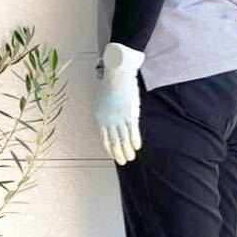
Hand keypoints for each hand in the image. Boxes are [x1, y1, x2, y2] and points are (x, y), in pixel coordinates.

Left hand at [94, 42, 144, 164]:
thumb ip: (105, 115)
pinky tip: (136, 147)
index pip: (105, 138)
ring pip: (123, 138)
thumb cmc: (110, 87)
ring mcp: (119, 118)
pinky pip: (133, 131)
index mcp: (100, 118)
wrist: (118, 75)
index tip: (114, 155)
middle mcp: (109, 120)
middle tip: (123, 162)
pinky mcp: (130, 114)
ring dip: (127, 150)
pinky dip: (134, 140)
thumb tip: (109, 125)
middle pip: (114, 141)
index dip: (110, 148)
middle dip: (118, 153)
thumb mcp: (102, 102)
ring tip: (131, 158)